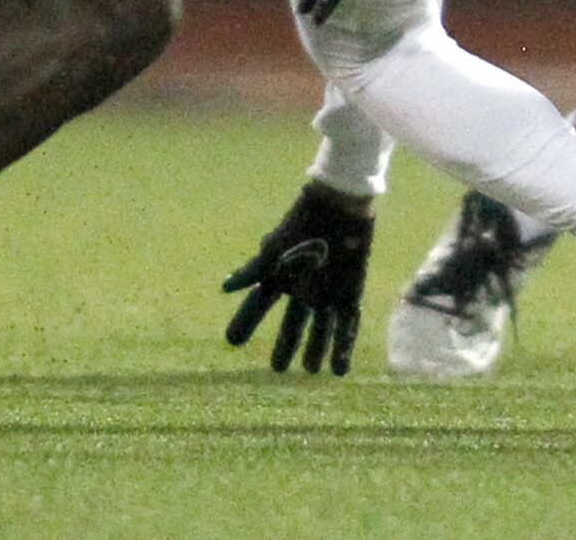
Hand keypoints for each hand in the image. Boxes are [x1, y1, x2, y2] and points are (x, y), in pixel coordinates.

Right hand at [222, 182, 374, 375]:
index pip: (259, 305)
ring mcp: (328, 292)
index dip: (246, 322)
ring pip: (321, 328)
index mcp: (282, 277)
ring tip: (312, 371)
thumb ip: (254, 269)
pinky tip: (340, 368)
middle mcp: (304, 289)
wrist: (339, 204)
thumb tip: (225, 287)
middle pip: (293, 324)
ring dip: (317, 349)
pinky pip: (347, 323)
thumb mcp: (276, 247)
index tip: (233, 341)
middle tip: (277, 370)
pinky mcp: (350, 292)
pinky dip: (343, 344)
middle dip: (286, 345)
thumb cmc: (306, 223)